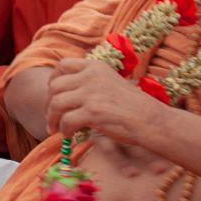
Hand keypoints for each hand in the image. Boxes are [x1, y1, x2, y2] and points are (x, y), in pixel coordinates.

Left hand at [44, 57, 163, 148]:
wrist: (151, 120)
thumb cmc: (133, 107)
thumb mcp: (111, 83)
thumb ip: (90, 83)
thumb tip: (64, 93)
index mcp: (96, 66)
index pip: (63, 65)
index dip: (53, 80)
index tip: (53, 94)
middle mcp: (91, 76)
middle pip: (55, 86)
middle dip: (49, 103)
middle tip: (52, 117)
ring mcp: (91, 93)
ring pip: (56, 104)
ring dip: (52, 119)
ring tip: (55, 129)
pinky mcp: (92, 112)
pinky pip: (66, 121)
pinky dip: (64, 130)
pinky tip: (69, 136)